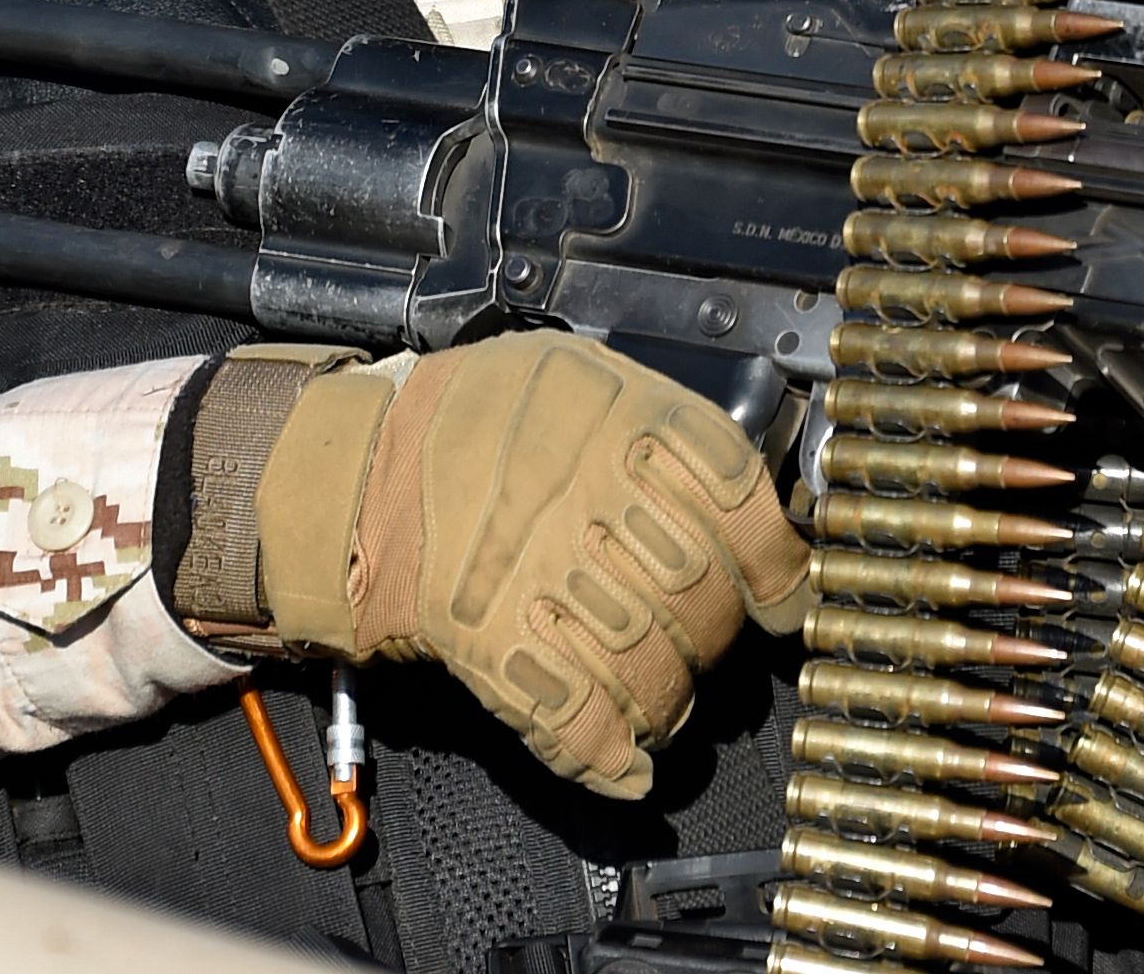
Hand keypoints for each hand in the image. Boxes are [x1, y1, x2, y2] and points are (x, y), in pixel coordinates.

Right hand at [226, 330, 810, 796]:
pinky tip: (626, 767)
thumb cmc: (476, 419)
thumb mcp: (580, 376)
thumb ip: (663, 429)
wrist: (360, 473)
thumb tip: (744, 498)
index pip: (741, 504)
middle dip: (716, 641)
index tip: (783, 600)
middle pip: (701, 598)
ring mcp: (542, 575)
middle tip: (708, 648)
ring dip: (669, 705)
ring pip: (649, 667)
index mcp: (624, 420)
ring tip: (666, 708)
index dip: (776, 566)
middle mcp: (592, 497)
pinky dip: (607, 756)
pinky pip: (573, 716)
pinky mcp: (492, 642)